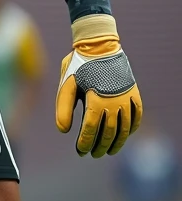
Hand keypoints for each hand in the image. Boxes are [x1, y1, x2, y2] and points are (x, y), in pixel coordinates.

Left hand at [56, 16, 142, 157]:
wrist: (99, 45)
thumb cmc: (78, 66)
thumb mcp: (66, 85)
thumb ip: (63, 109)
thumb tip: (64, 131)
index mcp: (96, 100)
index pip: (91, 129)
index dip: (85, 143)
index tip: (80, 151)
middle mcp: (114, 101)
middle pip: (109, 132)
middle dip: (100, 146)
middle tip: (93, 154)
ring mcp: (126, 97)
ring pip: (125, 128)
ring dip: (117, 142)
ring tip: (110, 151)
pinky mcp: (133, 92)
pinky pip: (137, 115)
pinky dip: (133, 127)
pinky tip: (126, 135)